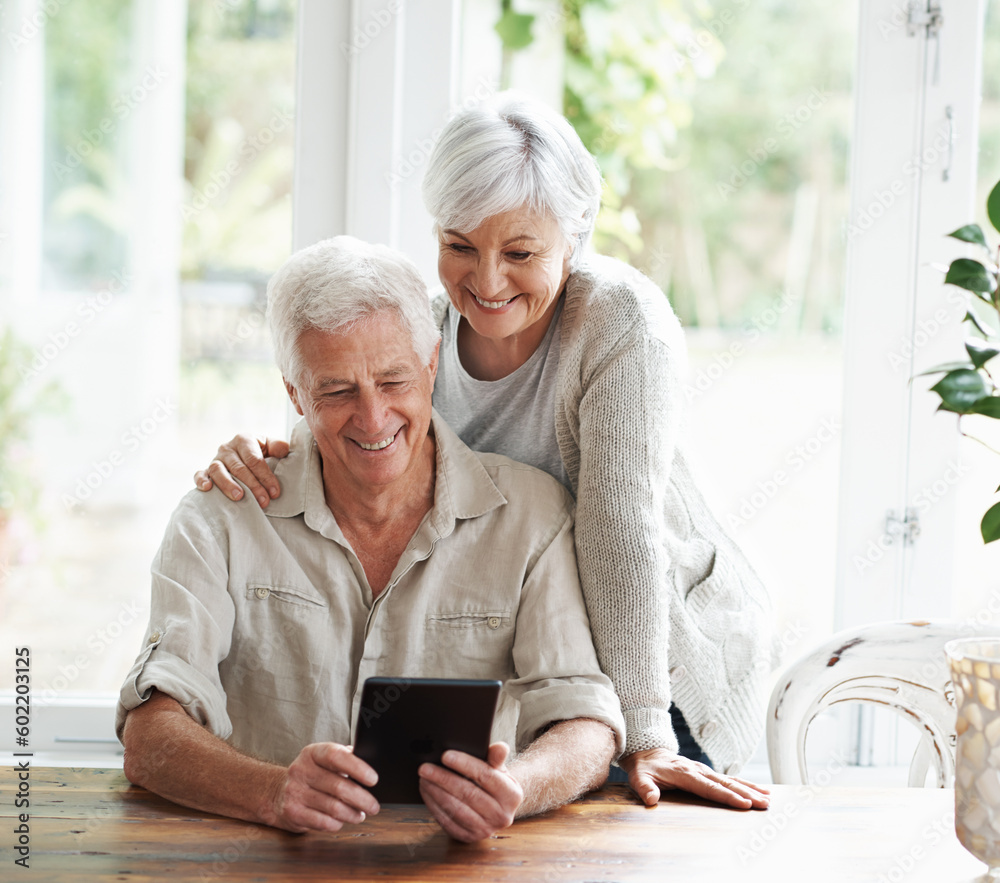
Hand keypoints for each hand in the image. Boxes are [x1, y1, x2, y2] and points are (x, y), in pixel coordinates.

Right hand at [193, 434, 288, 507]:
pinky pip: (199, 474)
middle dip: (253, 486)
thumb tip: (283, 451)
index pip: (255, 459)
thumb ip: (279, 447)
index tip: (275, 492)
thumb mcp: (272, 446)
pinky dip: (201, 480)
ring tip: (239, 497)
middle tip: (263, 501)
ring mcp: (215, 459)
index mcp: (244, 439)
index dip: (265, 476)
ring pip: (218, 471)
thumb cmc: (262, 453)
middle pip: (239, 467)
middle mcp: (227, 448)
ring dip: (228, 485)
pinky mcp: (205, 470)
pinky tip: (208, 489)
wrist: (247, 456)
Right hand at [266, 743, 379, 832]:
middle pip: (338, 787)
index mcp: (312, 753)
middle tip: (374, 806)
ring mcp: (294, 792)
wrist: (277, 793)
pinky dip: (338, 823)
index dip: (357, 767)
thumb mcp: (324, 761)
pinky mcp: (292, 813)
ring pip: (333, 807)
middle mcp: (301, 770)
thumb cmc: (312, 775)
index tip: (373, 779)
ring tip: (360, 814)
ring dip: (353, 814)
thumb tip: (372, 761)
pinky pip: (323, 822)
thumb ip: (345, 758)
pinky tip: (342, 821)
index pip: (336, 756)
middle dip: (362, 799)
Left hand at [418, 742, 523, 841]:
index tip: (445, 755)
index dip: (465, 764)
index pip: (486, 776)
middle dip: (443, 779)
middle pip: (468, 793)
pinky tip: (427, 793)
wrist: (496, 807)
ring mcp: (485, 830)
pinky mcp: (469, 837)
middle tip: (425, 768)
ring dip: (436, 793)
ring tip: (424, 778)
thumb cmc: (494, 782)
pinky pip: (448, 822)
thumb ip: (496, 757)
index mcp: (512, 795)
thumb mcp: (499, 768)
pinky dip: (434, 806)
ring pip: (456, 809)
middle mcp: (502, 816)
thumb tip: (500, 747)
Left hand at [619, 748, 769, 809]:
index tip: (744, 804)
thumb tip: (651, 799)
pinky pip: (729, 778)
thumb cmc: (644, 768)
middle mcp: (698, 770)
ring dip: (750, 789)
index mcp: (685, 773)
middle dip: (746, 794)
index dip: (727, 797)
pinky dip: (745, 784)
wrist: (647, 750)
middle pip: (725, 784)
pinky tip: (760, 790)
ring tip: (768, 799)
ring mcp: (704, 770)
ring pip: (731, 780)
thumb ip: (645, 788)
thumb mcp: (638, 777)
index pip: (709, 788)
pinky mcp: (708, 772)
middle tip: (764, 804)